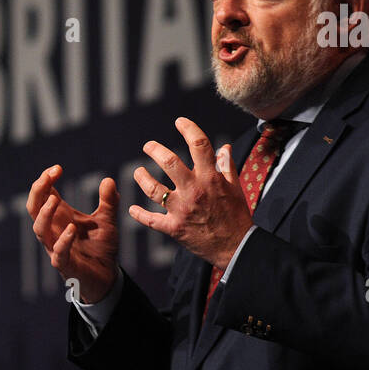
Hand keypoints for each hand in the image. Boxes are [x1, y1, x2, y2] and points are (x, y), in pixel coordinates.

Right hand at [26, 166, 119, 303]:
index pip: (43, 194)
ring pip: (39, 229)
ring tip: (55, 200)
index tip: (57, 168)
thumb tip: (108, 180)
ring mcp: (55, 247)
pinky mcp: (64, 264)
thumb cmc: (101, 248)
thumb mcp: (107, 221)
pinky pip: (57, 252)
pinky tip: (72, 229)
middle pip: (33, 208)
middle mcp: (53, 230)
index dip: (45, 180)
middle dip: (38, 191)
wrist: (107, 277)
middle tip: (48, 176)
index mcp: (60, 217)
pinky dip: (63, 241)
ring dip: (44, 214)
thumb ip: (108, 202)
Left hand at [130, 117, 252, 269]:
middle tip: (148, 145)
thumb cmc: (236, 216)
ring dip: (142, 178)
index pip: (199, 145)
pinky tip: (132, 209)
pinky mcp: (173, 228)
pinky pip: (151, 220)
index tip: (179, 122)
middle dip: (155, 149)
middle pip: (169, 162)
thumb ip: (226, 166)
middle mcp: (194, 191)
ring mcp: (182, 210)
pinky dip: (139, 214)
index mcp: (210, 178)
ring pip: (154, 189)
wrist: (236, 247)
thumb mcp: (235, 188)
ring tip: (138, 172)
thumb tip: (223, 147)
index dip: (188, 128)